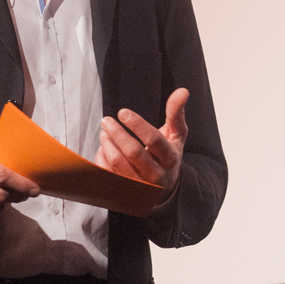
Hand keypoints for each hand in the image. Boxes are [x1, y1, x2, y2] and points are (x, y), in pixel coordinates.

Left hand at [95, 87, 189, 204]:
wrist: (164, 190)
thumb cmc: (168, 157)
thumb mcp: (176, 136)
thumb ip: (176, 113)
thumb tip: (182, 91)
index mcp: (170, 159)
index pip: (153, 140)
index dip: (137, 124)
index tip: (122, 112)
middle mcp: (156, 175)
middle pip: (133, 152)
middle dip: (117, 133)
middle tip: (106, 120)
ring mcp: (140, 187)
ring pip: (118, 163)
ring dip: (107, 144)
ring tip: (104, 131)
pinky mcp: (125, 192)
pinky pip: (108, 174)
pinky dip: (102, 158)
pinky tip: (104, 147)